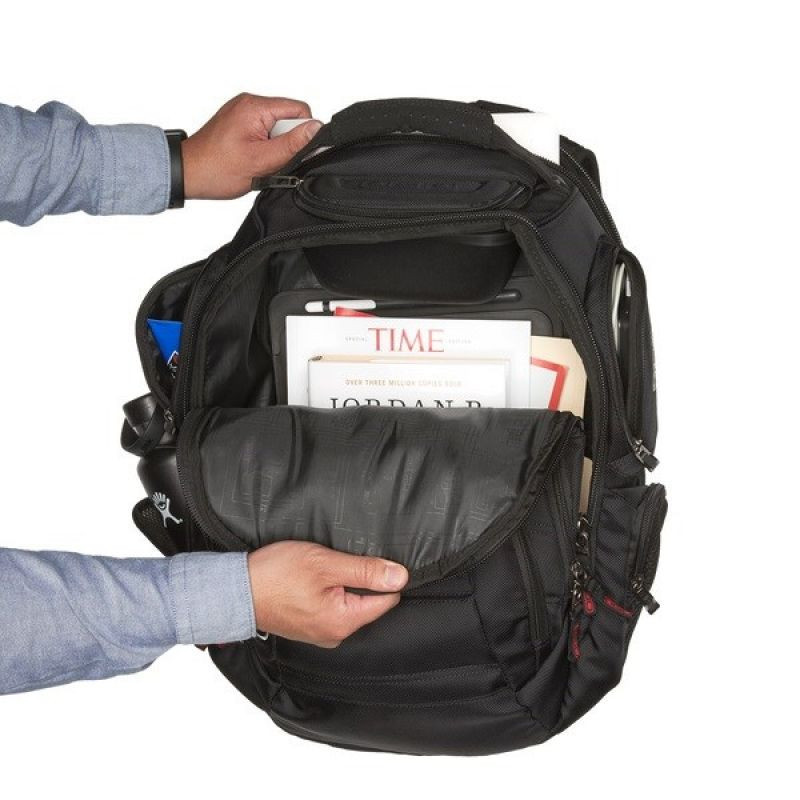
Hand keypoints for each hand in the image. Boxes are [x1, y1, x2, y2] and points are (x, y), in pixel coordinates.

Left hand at [181, 93, 321, 199]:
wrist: (187, 174)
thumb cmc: (216, 169)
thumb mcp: (262, 160)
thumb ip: (292, 144)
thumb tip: (316, 129)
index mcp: (255, 106)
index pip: (299, 110)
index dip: (303, 134)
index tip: (294, 153)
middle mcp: (249, 104)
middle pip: (288, 119)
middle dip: (286, 144)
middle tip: (270, 162)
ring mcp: (243, 113)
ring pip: (277, 129)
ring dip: (274, 149)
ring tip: (259, 163)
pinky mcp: (239, 124)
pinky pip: (264, 133)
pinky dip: (264, 149)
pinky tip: (253, 160)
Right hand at [247, 541, 407, 647]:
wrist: (233, 591)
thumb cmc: (275, 575)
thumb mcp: (325, 563)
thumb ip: (366, 570)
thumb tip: (401, 576)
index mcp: (343, 622)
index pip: (387, 601)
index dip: (385, 576)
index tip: (372, 560)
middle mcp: (335, 635)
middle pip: (369, 603)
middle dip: (362, 580)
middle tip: (341, 560)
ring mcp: (320, 634)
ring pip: (350, 604)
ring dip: (344, 584)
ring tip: (324, 569)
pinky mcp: (308, 627)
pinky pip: (332, 608)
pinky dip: (329, 592)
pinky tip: (314, 579)